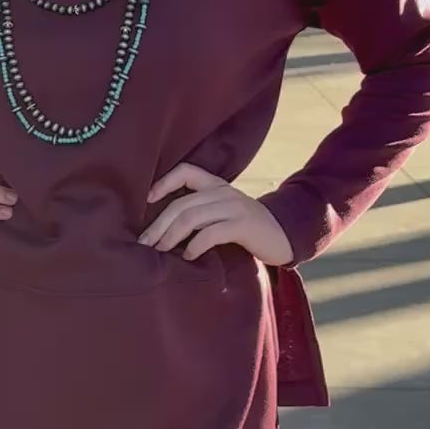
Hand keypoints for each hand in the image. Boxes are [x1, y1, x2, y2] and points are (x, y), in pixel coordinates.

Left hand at [138, 163, 292, 267]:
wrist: (284, 236)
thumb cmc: (247, 229)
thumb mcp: (225, 212)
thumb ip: (202, 212)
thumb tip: (165, 228)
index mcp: (217, 186)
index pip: (185, 171)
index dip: (163, 182)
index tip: (147, 200)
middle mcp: (224, 192)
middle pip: (181, 204)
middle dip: (159, 225)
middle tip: (145, 243)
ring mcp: (234, 207)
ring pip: (191, 218)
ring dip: (171, 237)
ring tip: (161, 251)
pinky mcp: (242, 225)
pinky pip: (210, 233)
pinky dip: (195, 246)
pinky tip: (188, 256)